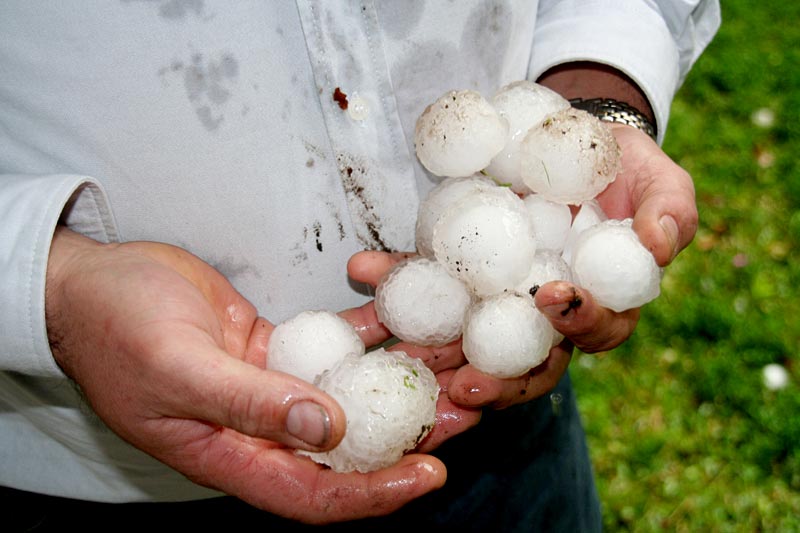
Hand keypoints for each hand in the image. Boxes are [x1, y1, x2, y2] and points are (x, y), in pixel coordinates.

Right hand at [45, 227, 446, 523]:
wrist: (92, 285)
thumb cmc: (118, 330)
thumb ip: (250, 403)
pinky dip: (370, 336)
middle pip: (349, 444)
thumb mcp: (178, 369)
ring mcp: (271, 387)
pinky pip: (333, 347)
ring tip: (453, 362)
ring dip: (400, 380)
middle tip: (466, 410)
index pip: (314, 492)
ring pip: (350, 393)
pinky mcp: (276, 348)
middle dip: (409, 432)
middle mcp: (259, 429)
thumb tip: (328, 428)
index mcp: (231, 455)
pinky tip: (408, 319)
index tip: (429, 474)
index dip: (374, 490)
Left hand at [351, 127, 697, 410]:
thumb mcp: (658, 180)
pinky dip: (394, 281)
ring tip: (392, 346)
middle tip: (458, 384)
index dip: (574, 326)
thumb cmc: (623, 167)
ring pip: (462, 338)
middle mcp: (543, 316)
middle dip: (488, 380)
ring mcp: (495, 298)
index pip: (591, 333)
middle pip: (519, 362)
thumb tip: (659, 245)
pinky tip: (364, 268)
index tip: (551, 299)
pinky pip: (425, 286)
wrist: (567, 143)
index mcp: (598, 303)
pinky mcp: (458, 273)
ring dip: (426, 348)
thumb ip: (669, 212)